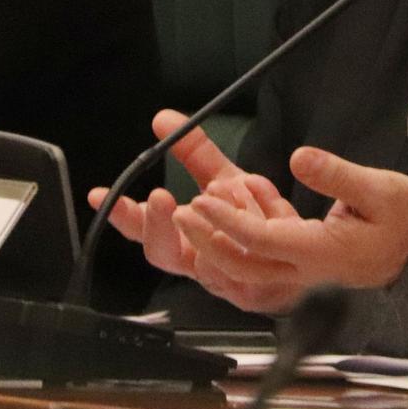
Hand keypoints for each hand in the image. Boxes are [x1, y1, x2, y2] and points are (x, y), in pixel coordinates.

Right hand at [86, 108, 247, 277]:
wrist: (306, 253)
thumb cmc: (259, 224)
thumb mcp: (225, 181)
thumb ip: (194, 152)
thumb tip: (161, 118)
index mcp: (186, 240)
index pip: (144, 232)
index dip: (122, 216)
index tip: (100, 196)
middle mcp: (200, 264)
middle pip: (162, 255)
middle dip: (157, 225)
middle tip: (161, 198)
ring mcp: (226, 281)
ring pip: (207, 253)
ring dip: (217, 214)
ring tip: (227, 189)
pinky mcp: (258, 290)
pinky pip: (247, 258)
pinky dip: (253, 221)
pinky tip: (262, 205)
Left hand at [176, 146, 407, 310]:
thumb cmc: (403, 221)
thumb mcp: (381, 189)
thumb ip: (337, 175)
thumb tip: (300, 158)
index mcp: (321, 253)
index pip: (263, 241)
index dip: (229, 222)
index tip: (202, 201)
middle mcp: (303, 271)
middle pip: (242, 266)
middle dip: (206, 240)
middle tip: (181, 212)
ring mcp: (298, 273)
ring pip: (243, 269)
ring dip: (213, 242)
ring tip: (191, 211)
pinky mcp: (296, 265)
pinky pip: (255, 259)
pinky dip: (234, 237)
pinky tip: (231, 200)